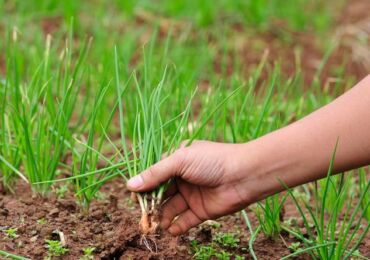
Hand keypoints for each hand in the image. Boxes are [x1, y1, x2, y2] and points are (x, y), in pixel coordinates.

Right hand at [127, 140, 251, 235]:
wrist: (243, 175)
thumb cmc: (211, 161)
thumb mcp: (180, 160)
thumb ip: (155, 174)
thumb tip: (130, 185)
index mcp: (177, 161)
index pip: (155, 174)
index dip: (144, 186)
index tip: (134, 198)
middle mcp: (183, 178)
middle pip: (161, 194)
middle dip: (151, 205)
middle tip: (143, 216)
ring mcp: (192, 195)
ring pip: (171, 208)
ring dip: (162, 217)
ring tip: (155, 225)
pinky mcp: (201, 210)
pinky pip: (185, 220)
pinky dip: (176, 226)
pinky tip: (170, 230)